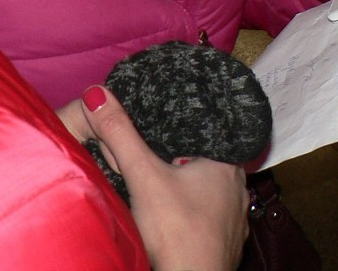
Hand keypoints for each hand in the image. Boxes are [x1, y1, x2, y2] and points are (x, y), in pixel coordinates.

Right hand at [82, 86, 248, 269]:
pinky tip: (180, 217)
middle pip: (210, 162)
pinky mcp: (228, 242)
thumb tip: (97, 94)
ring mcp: (237, 217)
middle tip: (161, 155)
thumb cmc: (176, 231)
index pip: (212, 131)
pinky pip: (212, 218)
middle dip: (187, 159)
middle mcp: (239, 187)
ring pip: (213, 192)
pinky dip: (197, 215)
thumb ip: (121, 135)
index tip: (168, 125)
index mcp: (227, 163)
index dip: (188, 128)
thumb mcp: (143, 176)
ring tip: (168, 184)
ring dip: (193, 188)